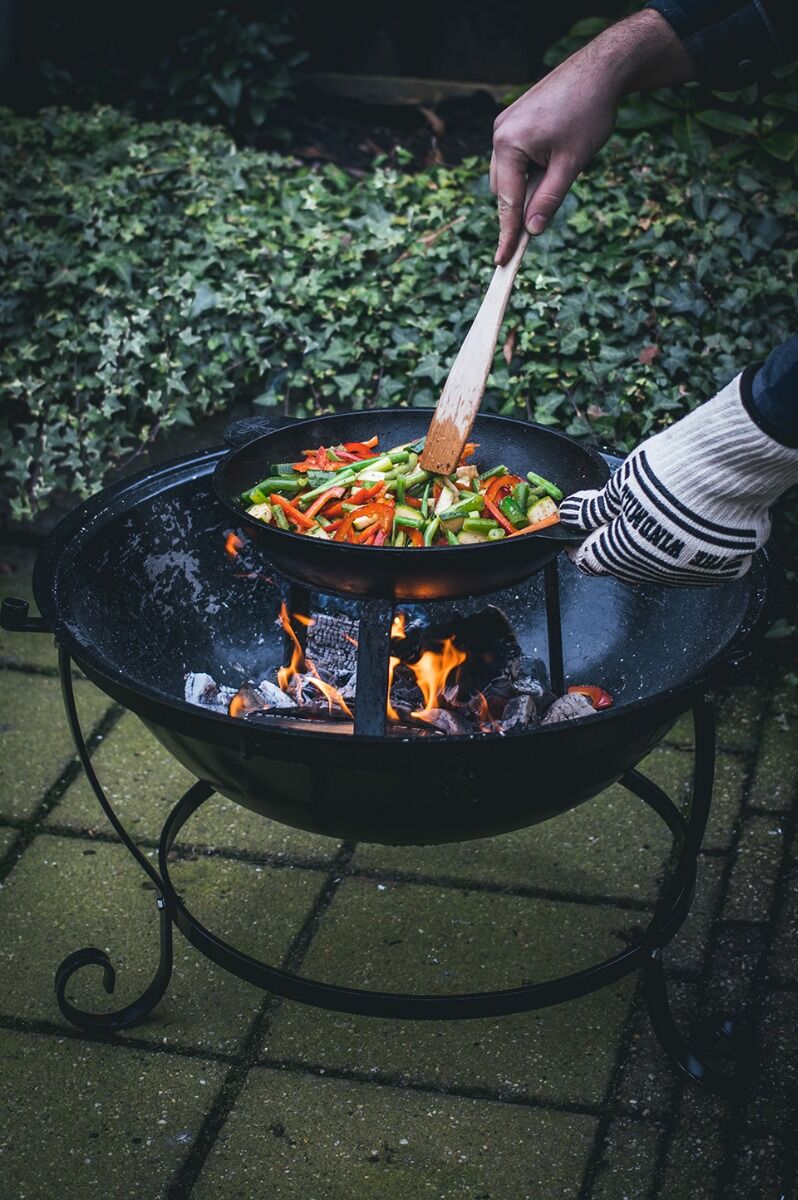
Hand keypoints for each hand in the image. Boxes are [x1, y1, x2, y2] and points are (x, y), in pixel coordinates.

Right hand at [491, 10, 693, 263]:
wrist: (600, 70)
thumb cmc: (588, 113)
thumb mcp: (571, 164)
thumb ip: (549, 199)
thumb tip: (532, 232)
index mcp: (508, 144)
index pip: (506, 200)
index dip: (507, 234)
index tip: (502, 261)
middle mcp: (500, 133)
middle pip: (504, 189)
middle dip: (521, 206)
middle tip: (542, 222)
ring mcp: (506, 125)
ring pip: (510, 174)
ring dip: (527, 186)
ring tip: (559, 174)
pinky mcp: (515, 120)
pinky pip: (516, 157)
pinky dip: (529, 169)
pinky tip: (553, 160)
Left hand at [560, 371, 797, 586]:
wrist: (731, 467)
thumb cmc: (671, 472)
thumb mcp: (622, 484)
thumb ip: (594, 508)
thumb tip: (571, 514)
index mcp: (622, 554)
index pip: (589, 560)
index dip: (579, 544)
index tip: (579, 528)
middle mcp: (655, 573)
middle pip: (625, 566)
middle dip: (616, 543)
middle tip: (620, 514)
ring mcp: (691, 574)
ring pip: (661, 567)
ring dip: (653, 547)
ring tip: (660, 513)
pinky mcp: (722, 568)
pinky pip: (699, 566)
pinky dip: (691, 549)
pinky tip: (693, 525)